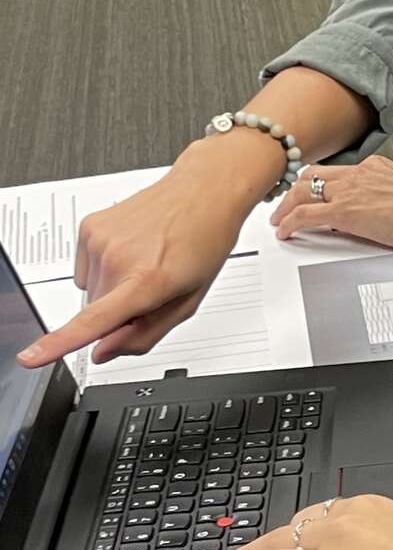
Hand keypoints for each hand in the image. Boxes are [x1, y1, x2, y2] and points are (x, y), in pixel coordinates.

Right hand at [17, 163, 250, 367]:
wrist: (203, 192)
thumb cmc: (204, 242)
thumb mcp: (188, 301)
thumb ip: (145, 335)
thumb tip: (103, 352)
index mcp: (147, 280)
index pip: (94, 320)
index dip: (58, 343)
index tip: (31, 357)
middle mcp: (118, 258)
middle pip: (97, 313)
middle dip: (120, 311)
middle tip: (153, 286)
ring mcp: (100, 239)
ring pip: (90, 291)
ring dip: (113, 287)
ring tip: (146, 261)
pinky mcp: (88, 226)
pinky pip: (85, 269)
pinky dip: (104, 267)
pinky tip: (132, 250)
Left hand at [271, 155, 392, 250]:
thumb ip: (382, 194)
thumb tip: (371, 209)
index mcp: (373, 166)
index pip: (336, 171)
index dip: (319, 182)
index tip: (313, 190)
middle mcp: (357, 173)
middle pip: (312, 174)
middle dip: (294, 190)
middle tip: (286, 203)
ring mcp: (348, 190)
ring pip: (302, 190)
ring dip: (286, 205)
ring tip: (279, 218)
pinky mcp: (343, 211)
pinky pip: (305, 214)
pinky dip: (289, 222)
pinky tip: (284, 231)